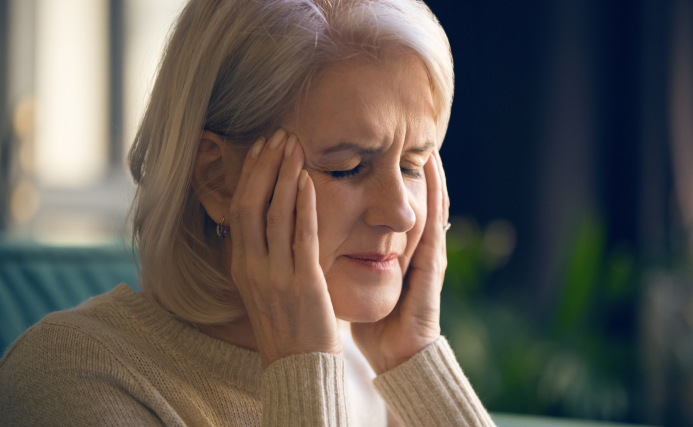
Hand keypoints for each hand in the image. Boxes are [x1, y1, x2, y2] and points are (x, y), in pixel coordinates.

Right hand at [226, 129, 341, 368]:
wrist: (298, 367)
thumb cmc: (287, 324)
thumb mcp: (264, 286)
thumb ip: (265, 254)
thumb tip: (271, 220)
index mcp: (242, 266)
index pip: (239, 210)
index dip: (250, 176)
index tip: (261, 148)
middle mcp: (252, 267)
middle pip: (251, 204)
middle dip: (264, 166)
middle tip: (278, 134)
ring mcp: (275, 275)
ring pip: (274, 214)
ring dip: (284, 176)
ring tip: (294, 145)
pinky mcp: (303, 283)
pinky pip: (301, 237)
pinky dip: (304, 206)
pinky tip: (308, 181)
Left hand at [351, 150, 449, 373]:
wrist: (398, 356)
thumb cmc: (375, 323)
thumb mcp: (356, 284)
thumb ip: (346, 263)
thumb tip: (318, 246)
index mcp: (395, 251)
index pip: (393, 207)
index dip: (386, 178)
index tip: (374, 149)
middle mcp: (414, 247)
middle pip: (414, 199)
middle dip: (410, 167)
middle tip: (406, 133)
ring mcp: (427, 253)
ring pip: (430, 203)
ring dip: (430, 172)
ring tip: (426, 141)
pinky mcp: (433, 264)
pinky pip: (435, 222)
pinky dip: (437, 195)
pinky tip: (434, 172)